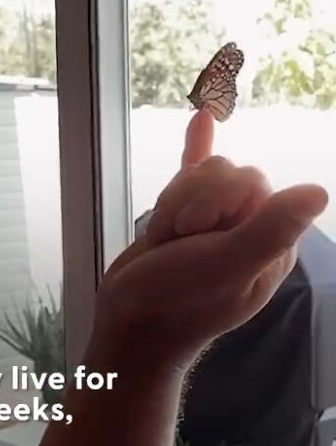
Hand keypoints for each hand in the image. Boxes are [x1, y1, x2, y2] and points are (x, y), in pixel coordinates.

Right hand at [94, 109, 327, 370]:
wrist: (129, 326)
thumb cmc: (176, 302)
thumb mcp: (226, 267)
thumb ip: (271, 231)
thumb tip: (319, 192)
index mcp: (270, 242)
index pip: (251, 182)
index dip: (215, 198)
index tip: (194, 233)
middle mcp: (249, 229)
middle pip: (224, 173)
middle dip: (190, 202)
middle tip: (178, 242)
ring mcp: (216, 222)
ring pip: (198, 175)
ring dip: (172, 204)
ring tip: (166, 242)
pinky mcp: (185, 217)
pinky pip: (194, 169)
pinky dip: (196, 145)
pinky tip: (201, 119)